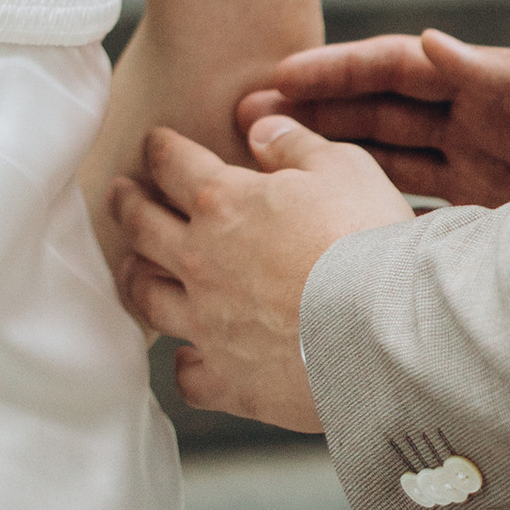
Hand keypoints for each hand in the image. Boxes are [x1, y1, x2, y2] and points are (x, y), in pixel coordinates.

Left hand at [109, 118, 407, 430]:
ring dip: (137, 277)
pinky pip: (188, 375)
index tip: (155, 145)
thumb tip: (260, 128)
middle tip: (120, 194)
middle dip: (127, 203)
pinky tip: (191, 356)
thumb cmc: (369, 241)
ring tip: (135, 268)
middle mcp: (201, 261)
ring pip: (148, 297)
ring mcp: (208, 323)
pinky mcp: (230, 381)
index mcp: (222, 201)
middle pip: (141, 225)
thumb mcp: (341, 167)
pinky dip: (186, 363)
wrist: (389, 334)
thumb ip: (293, 144)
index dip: (159, 149)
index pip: (171, 163)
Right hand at [238, 30, 509, 208]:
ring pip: (388, 157)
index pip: (400, 68)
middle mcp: (482, 127)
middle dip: (315, 107)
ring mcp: (484, 176)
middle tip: (248, 116)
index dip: (339, 68)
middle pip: (381, 109)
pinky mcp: (493, 227)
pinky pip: (419, 211)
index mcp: (498, 87)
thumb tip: (433, 39)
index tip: (281, 75)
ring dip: (330, 153)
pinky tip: (331, 220)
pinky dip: (374, 210)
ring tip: (269, 160)